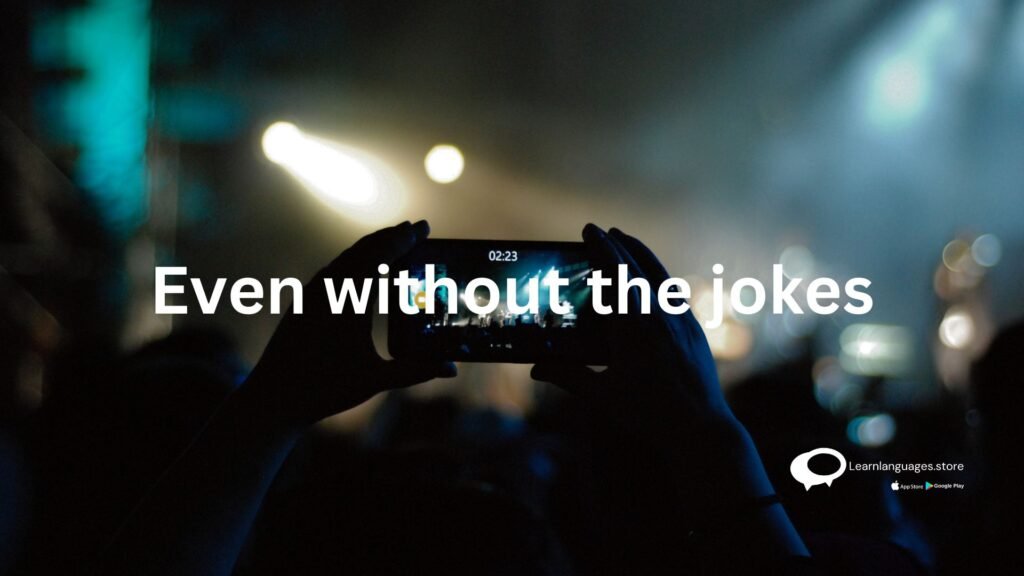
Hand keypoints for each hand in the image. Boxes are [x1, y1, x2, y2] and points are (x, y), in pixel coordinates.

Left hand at [245, 220, 455, 427]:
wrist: (271, 398)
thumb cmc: (323, 389)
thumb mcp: (375, 379)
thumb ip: (416, 371)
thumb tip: (451, 369)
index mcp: (349, 300)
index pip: (382, 256)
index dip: (405, 240)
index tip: (424, 228)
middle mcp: (329, 289)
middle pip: (364, 249)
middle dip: (391, 237)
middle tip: (414, 229)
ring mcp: (312, 293)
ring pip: (346, 258)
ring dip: (371, 247)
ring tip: (392, 243)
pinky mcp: (303, 302)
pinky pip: (332, 271)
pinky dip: (353, 262)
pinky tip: (360, 270)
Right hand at [532, 225, 770, 506]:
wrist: (701, 427)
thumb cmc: (649, 413)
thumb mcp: (603, 395)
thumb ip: (569, 376)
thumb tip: (536, 368)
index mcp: (634, 324)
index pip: (616, 273)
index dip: (602, 248)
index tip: (589, 230)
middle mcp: (659, 314)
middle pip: (636, 266)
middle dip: (617, 245)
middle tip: (600, 230)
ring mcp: (680, 319)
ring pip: (658, 275)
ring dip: (640, 254)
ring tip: (625, 240)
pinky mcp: (693, 329)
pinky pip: (673, 292)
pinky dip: (657, 277)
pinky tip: (652, 278)